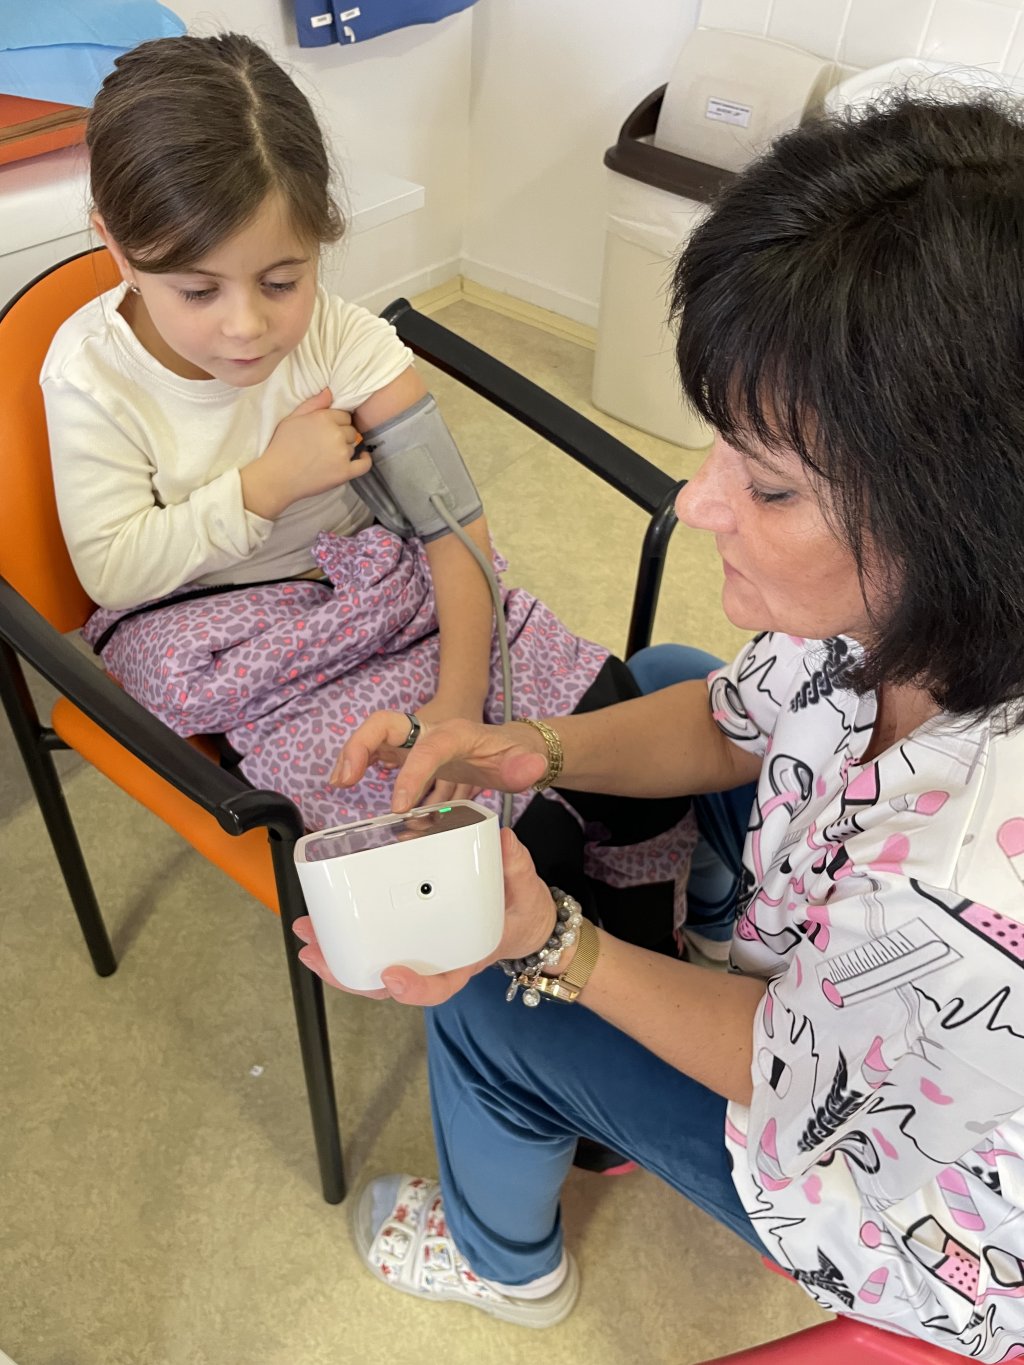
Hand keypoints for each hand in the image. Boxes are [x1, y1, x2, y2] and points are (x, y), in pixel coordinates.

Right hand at [241, 388, 369, 518]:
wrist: (277, 477)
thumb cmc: (281, 446)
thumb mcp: (292, 418)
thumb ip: (313, 403)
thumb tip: (330, 392)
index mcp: (324, 418)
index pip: (344, 415)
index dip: (336, 422)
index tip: (327, 431)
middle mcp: (336, 434)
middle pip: (351, 431)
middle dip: (341, 436)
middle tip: (326, 445)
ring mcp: (342, 453)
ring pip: (353, 447)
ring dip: (345, 450)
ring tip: (328, 456)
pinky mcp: (344, 472)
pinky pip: (364, 465)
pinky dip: (365, 460)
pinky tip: (362, 457)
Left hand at [292, 826, 556, 1005]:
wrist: (520, 919)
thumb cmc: (519, 910)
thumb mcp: (526, 892)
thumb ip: (516, 869)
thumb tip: (504, 841)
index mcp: (464, 959)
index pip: (440, 985)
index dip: (416, 987)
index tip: (394, 976)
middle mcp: (434, 962)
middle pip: (388, 985)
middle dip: (349, 974)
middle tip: (315, 953)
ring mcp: (416, 952)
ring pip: (372, 967)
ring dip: (335, 955)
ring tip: (307, 935)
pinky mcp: (404, 933)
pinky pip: (372, 942)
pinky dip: (346, 934)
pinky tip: (324, 917)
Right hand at [329, 709, 548, 811]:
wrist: (504, 745)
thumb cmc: (507, 755)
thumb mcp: (521, 763)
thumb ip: (525, 767)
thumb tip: (533, 769)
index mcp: (454, 735)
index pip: (428, 748)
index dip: (411, 774)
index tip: (399, 806)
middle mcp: (428, 730)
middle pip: (385, 724)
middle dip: (360, 745)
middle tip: (345, 780)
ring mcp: (413, 738)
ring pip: (373, 734)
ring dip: (351, 754)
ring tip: (339, 783)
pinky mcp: (405, 749)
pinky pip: (374, 749)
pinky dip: (356, 761)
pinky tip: (345, 781)